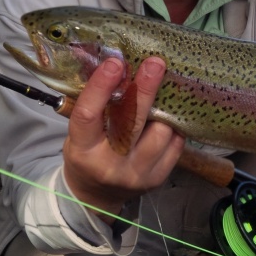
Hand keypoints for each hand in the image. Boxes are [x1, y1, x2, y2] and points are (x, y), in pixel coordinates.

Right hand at [62, 57, 183, 221]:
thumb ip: (95, 104)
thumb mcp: (79, 132)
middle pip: (132, 123)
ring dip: (165, 110)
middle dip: (146, 90)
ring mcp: (136, 174)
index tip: (115, 62)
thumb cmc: (88, 152)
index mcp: (83, 150)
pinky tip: (170, 116)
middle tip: (155, 64)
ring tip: (166, 91)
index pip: (89, 115)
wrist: (95, 194)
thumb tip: (114, 60)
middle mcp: (110, 165)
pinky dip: (175, 127)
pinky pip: (175, 146)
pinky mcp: (158, 179)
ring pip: (160, 134)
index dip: (101, 87)